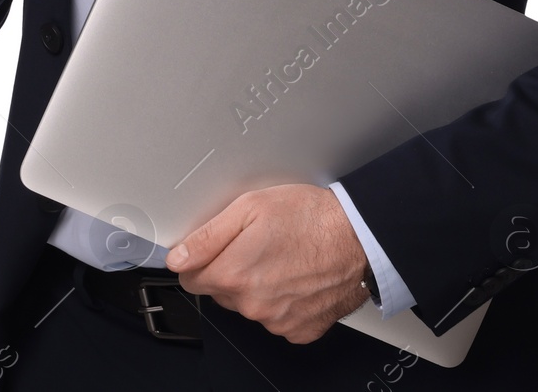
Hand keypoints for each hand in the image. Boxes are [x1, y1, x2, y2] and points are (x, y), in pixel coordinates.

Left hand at [164, 184, 370, 343]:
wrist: (359, 237)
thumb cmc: (311, 218)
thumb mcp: (250, 207)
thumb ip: (207, 236)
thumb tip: (178, 257)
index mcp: (234, 274)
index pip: (190, 277)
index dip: (200, 259)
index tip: (216, 247)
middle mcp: (252, 305)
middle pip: (221, 291)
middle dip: (231, 269)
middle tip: (257, 243)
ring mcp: (276, 321)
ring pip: (249, 306)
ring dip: (258, 286)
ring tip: (283, 257)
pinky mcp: (299, 330)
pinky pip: (278, 319)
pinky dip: (283, 302)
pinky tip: (296, 278)